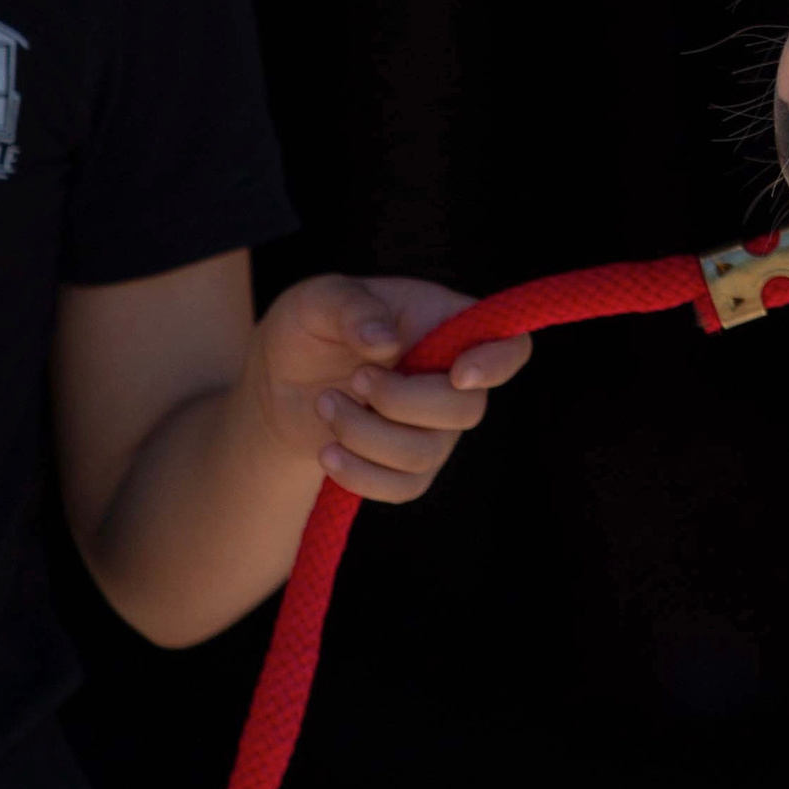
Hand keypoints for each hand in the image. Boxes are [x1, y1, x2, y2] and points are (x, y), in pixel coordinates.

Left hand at [248, 272, 533, 505]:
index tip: (459, 374)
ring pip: (426, 453)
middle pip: (467, 409)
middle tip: (355, 379)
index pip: (509, 346)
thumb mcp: (319, 299)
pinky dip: (360, 474)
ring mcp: (435, 428)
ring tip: (325, 404)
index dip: (498, 363)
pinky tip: (327, 451)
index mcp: (447, 324)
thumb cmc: (310, 327)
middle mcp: (453, 379)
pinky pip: (404, 488)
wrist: (279, 383)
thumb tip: (385, 340)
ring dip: (365, 435)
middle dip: (401, 402)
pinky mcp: (408, 467)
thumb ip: (351, 307)